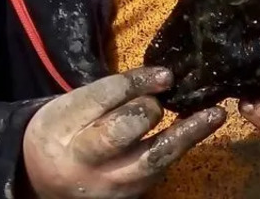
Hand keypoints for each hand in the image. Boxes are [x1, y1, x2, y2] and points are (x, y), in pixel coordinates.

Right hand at [20, 66, 225, 198]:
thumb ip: (110, 93)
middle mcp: (82, 160)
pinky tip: (203, 129)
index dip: (137, 83)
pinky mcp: (129, 196)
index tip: (165, 74)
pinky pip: (160, 169)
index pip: (102, 98)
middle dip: (147, 110)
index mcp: (60, 126)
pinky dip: (182, 146)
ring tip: (215, 115)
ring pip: (152, 157)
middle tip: (162, 96)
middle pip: (122, 131)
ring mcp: (107, 183)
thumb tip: (161, 78)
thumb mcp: (72, 104)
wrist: (44, 180)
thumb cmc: (64, 131)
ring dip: (187, 133)